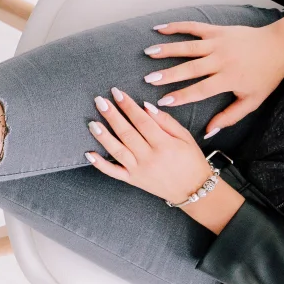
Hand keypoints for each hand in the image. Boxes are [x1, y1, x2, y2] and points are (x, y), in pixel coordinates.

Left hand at [84, 87, 214, 204]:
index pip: (142, 121)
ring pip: (117, 151)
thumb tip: (146, 106)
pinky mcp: (133, 180)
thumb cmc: (192, 161)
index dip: (128, 106)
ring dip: (102, 136)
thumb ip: (166, 121)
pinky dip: (100, 164)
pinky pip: (113, 172)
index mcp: (164, 144)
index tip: (117, 93)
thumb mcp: (186, 138)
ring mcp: (139, 170)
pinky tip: (88, 153)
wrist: (194, 190)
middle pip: (126, 133)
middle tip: (100, 101)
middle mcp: (149, 157)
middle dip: (112, 116)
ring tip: (92, 123)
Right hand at [143, 14, 283, 136]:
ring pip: (188, 47)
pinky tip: (160, 29)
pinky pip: (194, 27)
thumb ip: (229, 117)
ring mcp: (218, 43)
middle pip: (190, 68)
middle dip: (168, 74)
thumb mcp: (252, 101)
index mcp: (229, 78)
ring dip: (167, 49)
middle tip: (148, 79)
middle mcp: (222, 60)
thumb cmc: (266, 76)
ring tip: (148, 53)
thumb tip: (208, 131)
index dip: (181, 96)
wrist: (280, 47)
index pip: (201, 89)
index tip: (163, 102)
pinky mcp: (217, 31)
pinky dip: (176, 26)